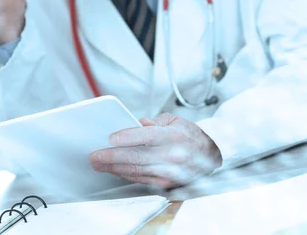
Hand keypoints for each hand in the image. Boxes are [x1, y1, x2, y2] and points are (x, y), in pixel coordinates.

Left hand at [91, 113, 222, 188]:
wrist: (210, 157)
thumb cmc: (192, 137)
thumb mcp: (176, 121)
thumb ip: (154, 122)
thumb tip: (136, 124)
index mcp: (175, 136)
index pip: (147, 136)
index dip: (127, 138)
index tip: (110, 138)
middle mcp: (172, 156)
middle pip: (137, 157)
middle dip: (112, 157)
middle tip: (96, 156)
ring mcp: (170, 172)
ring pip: (136, 171)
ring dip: (114, 168)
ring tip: (99, 163)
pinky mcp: (167, 184)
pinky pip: (142, 179)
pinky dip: (126, 174)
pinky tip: (115, 170)